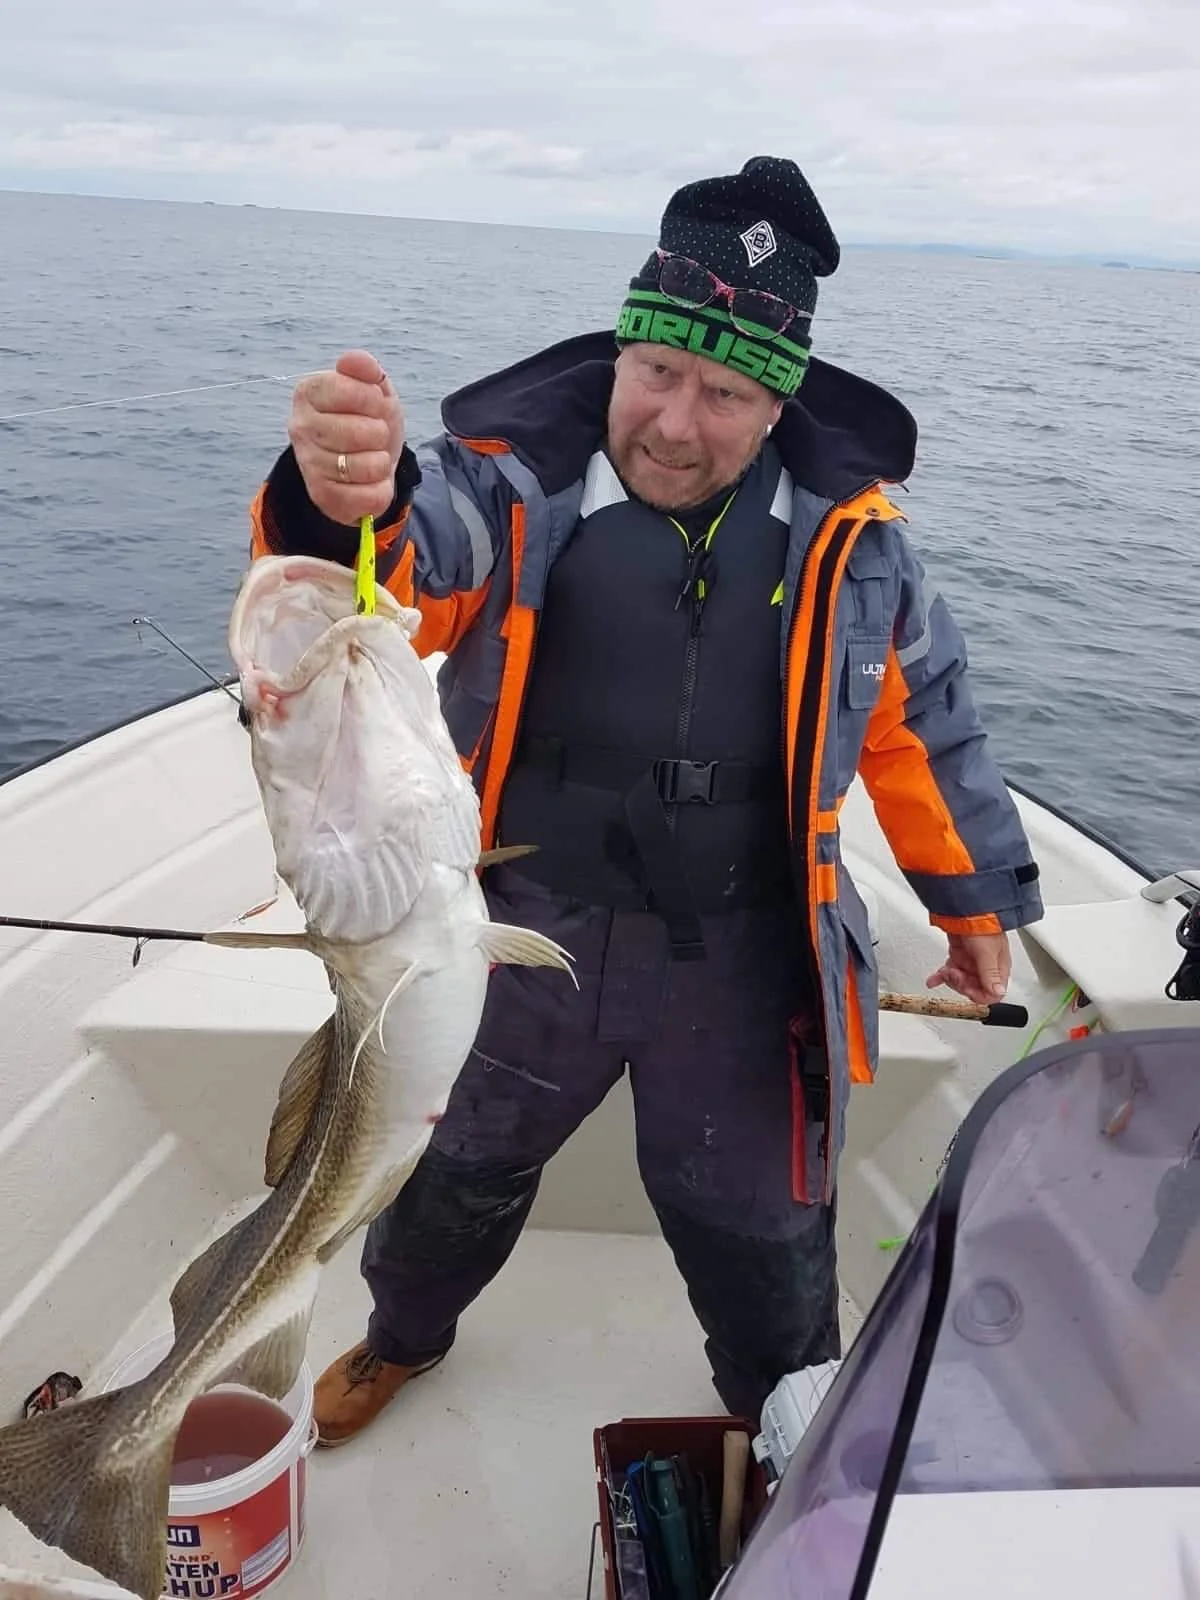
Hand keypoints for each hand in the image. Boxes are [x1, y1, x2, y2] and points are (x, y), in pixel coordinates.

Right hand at [288, 350, 404, 523]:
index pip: (347, 390)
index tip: (375, 405)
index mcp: (308, 392)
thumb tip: (351, 359)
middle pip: (360, 432)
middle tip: (374, 436)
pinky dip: (380, 489)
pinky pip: (370, 495)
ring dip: (381, 462)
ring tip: (371, 458)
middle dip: (380, 434)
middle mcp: (300, 426)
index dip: (373, 399)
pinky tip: (368, 482)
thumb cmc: (367, 422)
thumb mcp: (374, 390)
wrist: (365, 467)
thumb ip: (364, 369)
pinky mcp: (321, 495)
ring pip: (367, 466)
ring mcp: (308, 462)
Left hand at [927, 932, 1010, 1005]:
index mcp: (998, 968)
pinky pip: (950, 971)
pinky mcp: (959, 955)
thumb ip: (990, 974)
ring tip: (944, 972)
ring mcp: (971, 961)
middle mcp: (986, 966)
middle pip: (973, 989)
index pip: (991, 993)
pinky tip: (933, 980)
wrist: (965, 906)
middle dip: (961, 984)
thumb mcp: (986, 952)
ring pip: (960, 981)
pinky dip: (940, 976)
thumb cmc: (981, 924)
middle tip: (953, 974)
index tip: (966, 987)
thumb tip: (998, 993)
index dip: (977, 994)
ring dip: (950, 979)